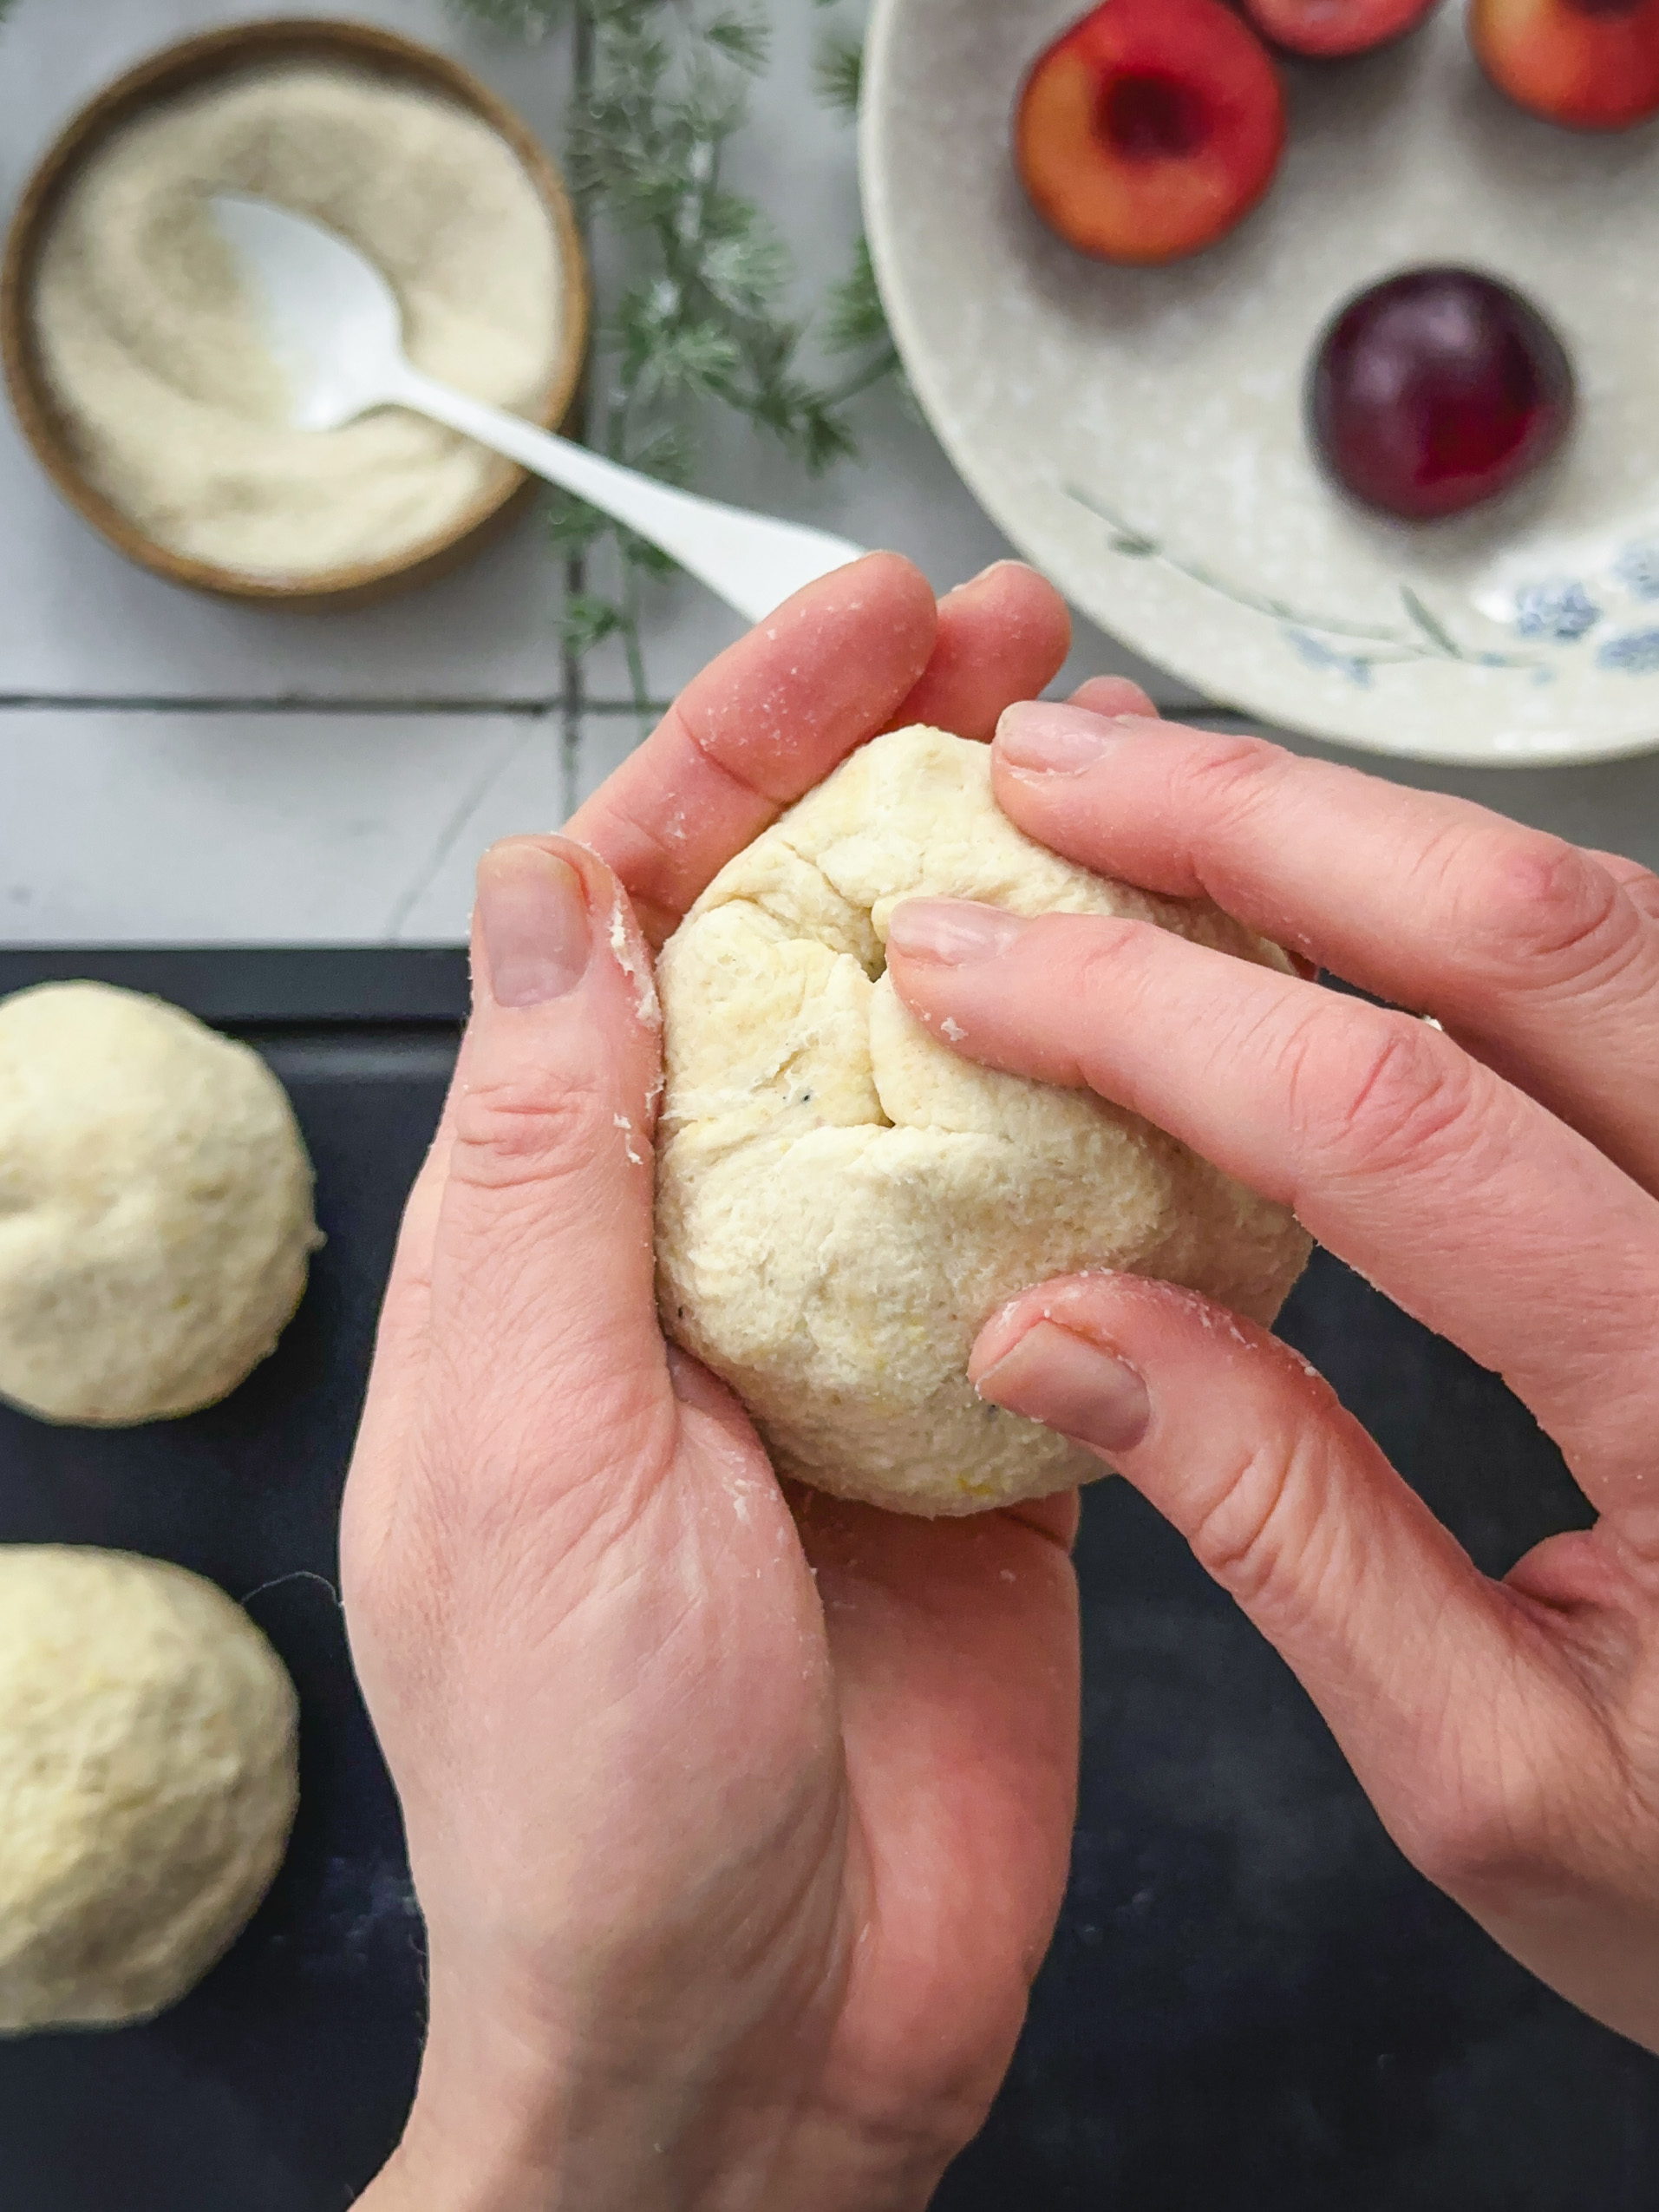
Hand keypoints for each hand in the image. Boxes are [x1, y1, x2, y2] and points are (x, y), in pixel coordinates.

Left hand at [344, 558, 1083, 2211]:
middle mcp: (710, 1251)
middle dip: (903, 782)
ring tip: (1139, 792)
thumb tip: (544, 892)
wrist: (751, 2030)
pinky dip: (1135, 1122)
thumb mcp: (527, 1441)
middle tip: (1020, 647)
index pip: (645, 922)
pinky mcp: (999, 1418)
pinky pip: (1073, 1231)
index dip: (743, 749)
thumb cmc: (590, 1782)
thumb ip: (542, 1160)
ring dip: (1034, 924)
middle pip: (807, 956)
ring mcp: (861, 1327)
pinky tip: (1203, 1024)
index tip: (861, 627)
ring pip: (953, 1069)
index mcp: (564, 1229)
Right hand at [885, 689, 1658, 2054]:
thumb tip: (1052, 1326)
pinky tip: (1318, 885)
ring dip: (1345, 825)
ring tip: (1145, 793)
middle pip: (1522, 933)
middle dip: (1246, 819)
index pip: (1391, 1123)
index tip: (968, 966)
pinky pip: (1629, 970)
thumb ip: (1282, 1532)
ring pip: (1594, 912)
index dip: (1146, 1013)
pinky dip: (1444, 896)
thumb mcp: (1503, 1784)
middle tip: (1044, 774)